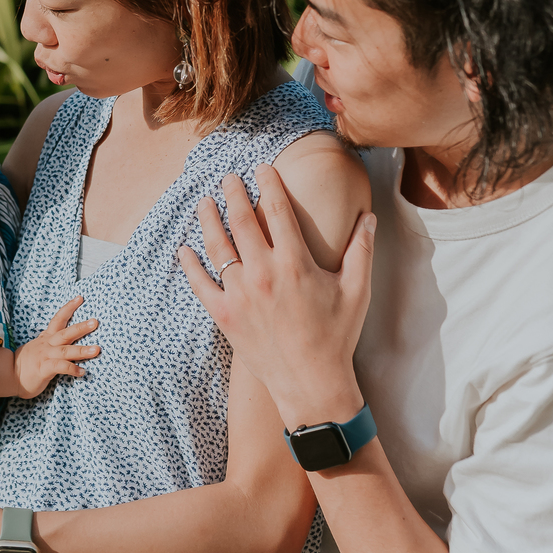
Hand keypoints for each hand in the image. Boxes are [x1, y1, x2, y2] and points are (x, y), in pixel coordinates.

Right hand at [13, 297, 100, 396]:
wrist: (9, 376)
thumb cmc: (27, 364)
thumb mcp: (39, 348)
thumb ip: (52, 343)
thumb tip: (66, 340)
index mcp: (46, 338)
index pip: (58, 319)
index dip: (69, 308)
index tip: (80, 298)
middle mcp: (47, 345)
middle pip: (66, 333)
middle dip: (81, 327)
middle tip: (95, 322)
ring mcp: (45, 356)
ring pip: (66, 350)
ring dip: (82, 350)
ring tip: (97, 350)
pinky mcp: (44, 369)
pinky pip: (60, 367)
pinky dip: (72, 369)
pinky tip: (82, 372)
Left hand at [178, 165, 374, 429]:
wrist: (311, 383)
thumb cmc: (337, 336)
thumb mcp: (357, 291)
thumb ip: (361, 250)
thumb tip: (368, 217)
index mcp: (295, 262)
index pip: (278, 210)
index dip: (269, 184)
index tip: (262, 168)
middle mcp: (264, 273)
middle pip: (242, 221)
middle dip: (233, 194)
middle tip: (228, 178)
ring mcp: (241, 294)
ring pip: (217, 246)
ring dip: (208, 219)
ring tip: (204, 202)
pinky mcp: (225, 316)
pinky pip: (200, 284)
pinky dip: (190, 265)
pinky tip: (184, 250)